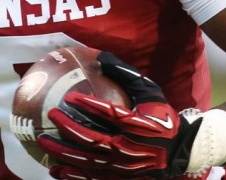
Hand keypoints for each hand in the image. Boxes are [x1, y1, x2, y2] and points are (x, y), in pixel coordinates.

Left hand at [38, 51, 202, 178]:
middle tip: (51, 116)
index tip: (69, 97)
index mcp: (138, 125)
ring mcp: (123, 167)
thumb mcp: (151, 93)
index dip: (89, 106)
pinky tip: (54, 170)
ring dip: (63, 152)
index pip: (110, 114)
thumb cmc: (162, 118)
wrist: (182, 151)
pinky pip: (92, 178)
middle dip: (69, 128)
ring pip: (88, 161)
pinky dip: (73, 175)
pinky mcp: (120, 178)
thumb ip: (127, 75)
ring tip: (43, 143)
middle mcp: (129, 148)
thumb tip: (103, 56)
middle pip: (93, 140)